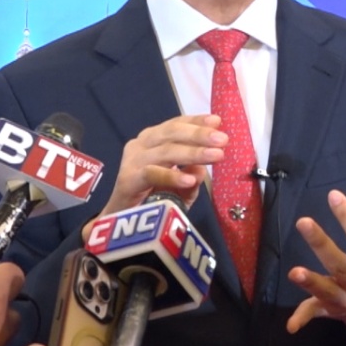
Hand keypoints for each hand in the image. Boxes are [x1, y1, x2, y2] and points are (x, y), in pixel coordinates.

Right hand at [82, 114, 225, 239]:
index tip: (217, 121)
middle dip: (199, 135)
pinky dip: (172, 176)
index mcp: (154, 139)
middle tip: (222, 139)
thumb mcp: (182, 186)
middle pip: (172, 133)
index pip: (176, 124)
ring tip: (216, 156)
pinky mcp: (128, 180)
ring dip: (193, 153)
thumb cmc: (154, 199)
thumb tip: (202, 168)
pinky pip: (152, 173)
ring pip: (165, 151)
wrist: (122, 225)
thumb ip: (193, 174)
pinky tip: (189, 179)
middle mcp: (141, 144)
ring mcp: (133, 161)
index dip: (196, 121)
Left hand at [286, 190, 345, 336]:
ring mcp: (345, 299)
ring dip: (310, 283)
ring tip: (293, 272)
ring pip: (326, 291)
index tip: (334, 196)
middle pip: (340, 265)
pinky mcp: (330, 309)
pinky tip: (290, 325)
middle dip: (321, 245)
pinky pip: (315, 313)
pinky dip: (302, 318)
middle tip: (303, 222)